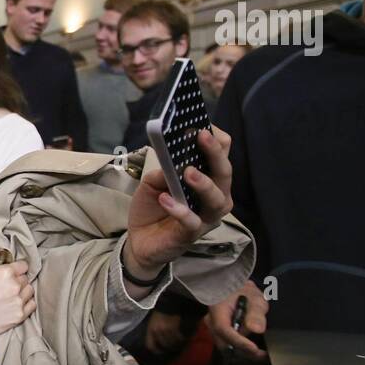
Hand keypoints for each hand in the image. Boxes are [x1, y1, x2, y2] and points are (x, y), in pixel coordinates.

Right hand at [0, 261, 36, 339]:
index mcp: (4, 272)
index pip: (22, 265)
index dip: (17, 267)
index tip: (13, 271)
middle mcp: (14, 286)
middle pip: (25, 278)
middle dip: (17, 279)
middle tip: (7, 285)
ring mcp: (18, 302)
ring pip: (29, 291)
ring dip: (23, 291)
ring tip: (12, 294)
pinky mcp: (18, 316)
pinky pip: (31, 305)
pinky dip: (26, 303)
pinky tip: (17, 303)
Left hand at [124, 126, 234, 277]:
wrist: (140, 240)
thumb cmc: (153, 206)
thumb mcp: (151, 182)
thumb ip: (162, 171)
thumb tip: (169, 160)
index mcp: (208, 178)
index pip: (222, 155)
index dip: (216, 139)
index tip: (202, 124)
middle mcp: (214, 196)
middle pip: (224, 173)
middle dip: (214, 154)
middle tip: (201, 137)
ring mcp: (206, 216)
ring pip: (217, 199)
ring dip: (203, 183)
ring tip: (188, 171)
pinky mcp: (191, 234)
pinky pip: (192, 222)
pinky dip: (179, 210)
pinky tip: (165, 199)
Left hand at [144, 311, 186, 355]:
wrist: (170, 301)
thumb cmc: (162, 311)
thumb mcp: (154, 321)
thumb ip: (154, 330)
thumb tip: (158, 341)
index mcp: (150, 329)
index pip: (150, 345)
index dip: (156, 350)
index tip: (161, 352)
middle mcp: (157, 331)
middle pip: (164, 345)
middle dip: (169, 347)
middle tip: (174, 348)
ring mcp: (166, 330)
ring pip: (172, 342)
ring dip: (177, 344)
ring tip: (180, 343)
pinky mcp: (175, 328)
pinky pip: (179, 337)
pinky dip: (183, 338)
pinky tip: (184, 337)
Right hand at [205, 280, 267, 360]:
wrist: (234, 291)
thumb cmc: (243, 292)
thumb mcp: (254, 299)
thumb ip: (256, 313)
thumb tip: (257, 329)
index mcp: (217, 311)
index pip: (224, 330)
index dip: (239, 342)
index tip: (254, 349)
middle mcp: (211, 323)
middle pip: (224, 343)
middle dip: (244, 352)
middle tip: (263, 355)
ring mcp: (214, 331)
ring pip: (226, 349)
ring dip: (244, 355)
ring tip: (262, 355)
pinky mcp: (220, 336)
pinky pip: (229, 348)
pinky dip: (242, 353)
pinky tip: (254, 353)